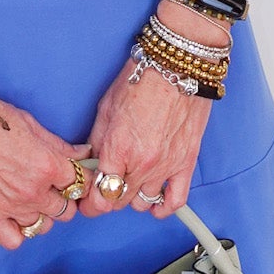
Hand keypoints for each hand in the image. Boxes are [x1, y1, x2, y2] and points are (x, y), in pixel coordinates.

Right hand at [0, 90, 86, 247]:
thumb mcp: (30, 123)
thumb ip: (59, 145)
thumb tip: (82, 154)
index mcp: (48, 165)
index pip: (81, 185)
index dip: (80, 180)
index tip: (74, 178)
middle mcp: (34, 191)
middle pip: (66, 210)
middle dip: (63, 199)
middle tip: (52, 187)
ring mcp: (11, 208)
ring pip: (43, 227)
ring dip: (41, 215)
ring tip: (30, 199)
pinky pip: (14, 240)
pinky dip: (18, 232)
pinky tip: (14, 217)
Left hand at [75, 45, 212, 219]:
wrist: (176, 66)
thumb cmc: (141, 79)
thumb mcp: (105, 108)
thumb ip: (97, 142)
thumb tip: (91, 164)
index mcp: (119, 149)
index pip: (100, 198)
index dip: (89, 203)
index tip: (87, 200)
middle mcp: (143, 164)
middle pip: (119, 202)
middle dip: (108, 196)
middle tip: (105, 185)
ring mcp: (167, 166)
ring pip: (142, 203)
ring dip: (132, 197)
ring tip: (129, 181)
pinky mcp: (186, 163)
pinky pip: (175, 201)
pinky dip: (163, 207)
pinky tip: (154, 202)